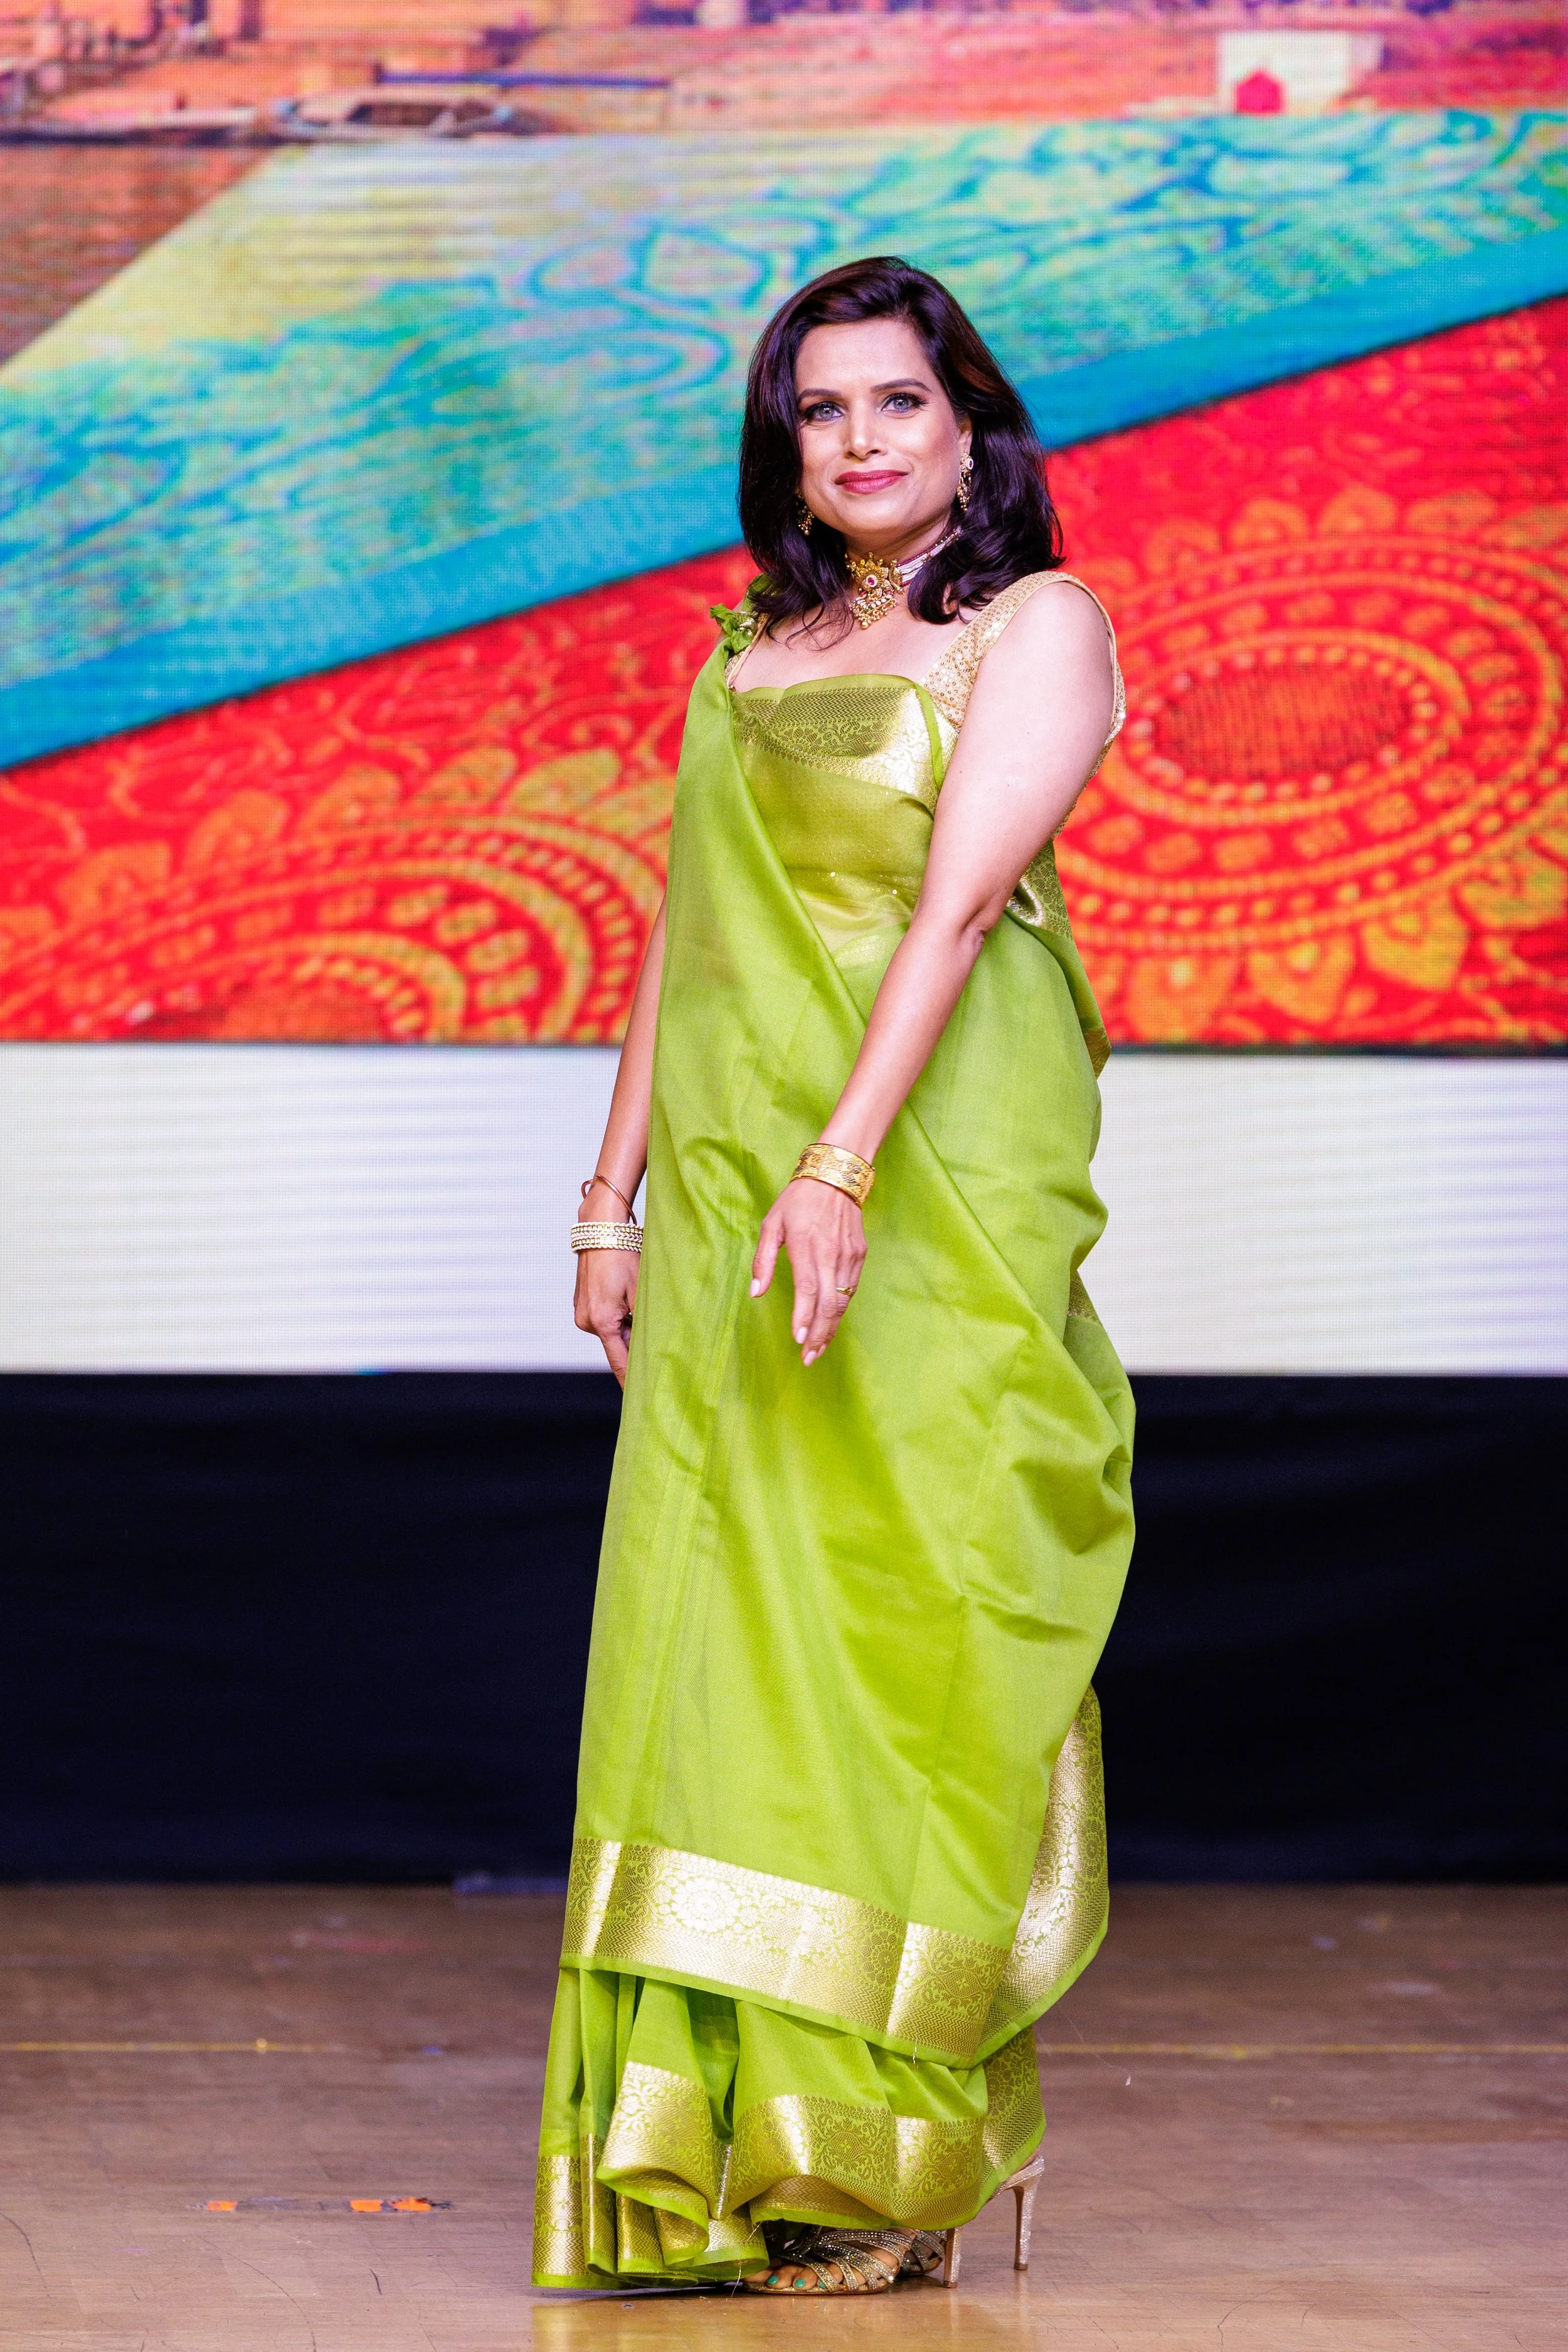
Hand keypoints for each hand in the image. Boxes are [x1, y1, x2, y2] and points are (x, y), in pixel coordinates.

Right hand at [574, 1180, 638, 1386]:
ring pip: (613, 1332)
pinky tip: (628, 1298)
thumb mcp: (643, 1290)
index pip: (620, 1363)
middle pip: (618, 1346)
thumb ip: (647, 1323)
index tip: (643, 1400)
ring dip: (629, 1327)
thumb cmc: (624, 1255)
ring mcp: (582, 1313)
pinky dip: (619, 1316)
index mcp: (602, 1322)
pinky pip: (605, 1320)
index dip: (632, 1382)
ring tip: (641, 1304)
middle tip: (662, 1345)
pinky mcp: (582, 1304)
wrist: (600, 1228)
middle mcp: (586, 1322)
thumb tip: (656, 1348)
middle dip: (637, 1344)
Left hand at [751, 1178, 865, 1366]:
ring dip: (831, 1328)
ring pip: (843, 1301)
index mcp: (806, 1246)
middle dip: (819, 1335)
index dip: (804, 1318)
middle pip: (829, 1304)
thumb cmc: (798, 1199)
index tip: (798, 1341)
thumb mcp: (771, 1223)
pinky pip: (851, 1290)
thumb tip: (756, 1292)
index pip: (808, 1290)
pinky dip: (841, 1310)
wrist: (837, 1175)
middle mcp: (831, 1254)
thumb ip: (763, 1260)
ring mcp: (848, 1256)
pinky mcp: (859, 1255)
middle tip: (808, 1357)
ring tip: (819, 1348)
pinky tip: (831, 1322)